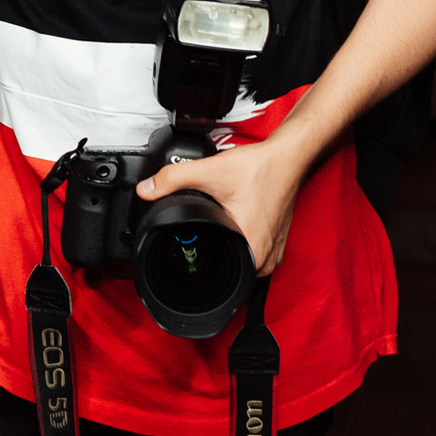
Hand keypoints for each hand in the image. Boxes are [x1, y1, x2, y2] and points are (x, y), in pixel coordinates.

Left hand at [136, 138, 307, 275]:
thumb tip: (147, 190)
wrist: (288, 157)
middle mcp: (266, 258)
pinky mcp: (276, 243)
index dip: (195, 265)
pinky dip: (239, 243)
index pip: (218, 278)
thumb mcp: (210, 171)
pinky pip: (252, 254)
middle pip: (228, 273)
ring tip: (216, 231)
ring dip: (225, 251)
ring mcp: (274, 252)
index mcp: (252, 249)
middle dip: (210, 256)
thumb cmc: (262, 168)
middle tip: (200, 236)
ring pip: (241, 265)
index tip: (185, 252)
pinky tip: (230, 228)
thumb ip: (173, 179)